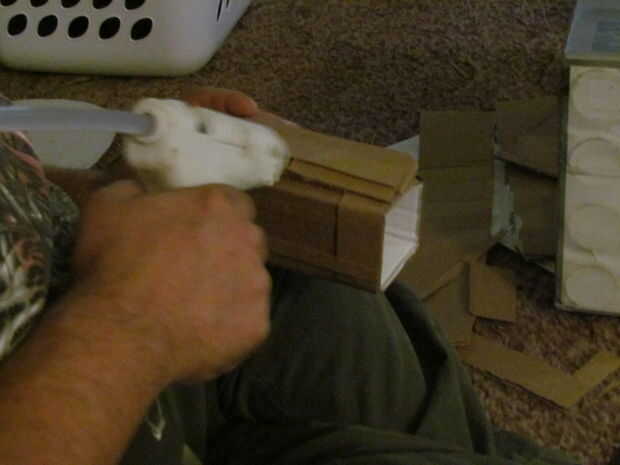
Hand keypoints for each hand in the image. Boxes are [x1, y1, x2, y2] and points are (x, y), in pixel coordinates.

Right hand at [71, 180, 270, 382]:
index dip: (215, 217)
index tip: (195, 231)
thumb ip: (128, 189)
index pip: (234, 203)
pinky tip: (201, 332)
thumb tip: (126, 186)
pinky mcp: (258, 325)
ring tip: (195, 306)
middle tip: (194, 269)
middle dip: (228, 250)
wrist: (122, 335)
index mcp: (218, 206)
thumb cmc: (114, 265)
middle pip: (248, 241)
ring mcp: (257, 284)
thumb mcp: (105, 209)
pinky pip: (248, 321)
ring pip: (252, 281)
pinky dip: (230, 325)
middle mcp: (248, 240)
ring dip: (231, 288)